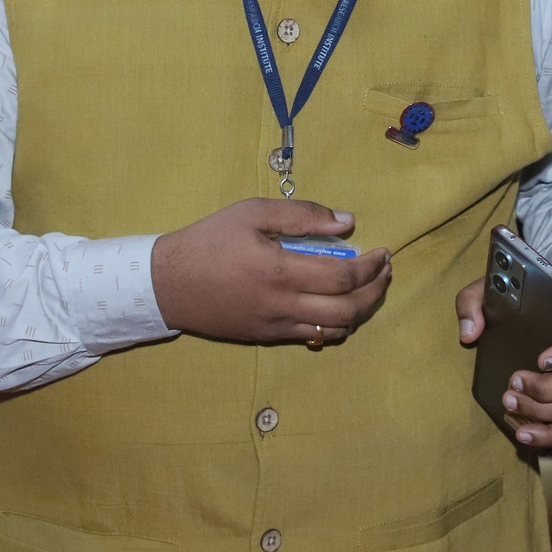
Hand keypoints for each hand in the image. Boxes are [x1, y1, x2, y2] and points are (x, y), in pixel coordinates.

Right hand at [151, 198, 389, 344]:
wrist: (166, 284)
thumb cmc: (209, 241)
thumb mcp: (251, 213)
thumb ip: (302, 216)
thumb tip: (347, 221)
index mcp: (280, 272)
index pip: (343, 276)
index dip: (372, 266)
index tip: (383, 252)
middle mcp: (282, 306)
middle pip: (348, 310)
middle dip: (376, 291)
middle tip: (385, 271)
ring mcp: (274, 327)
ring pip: (334, 330)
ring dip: (361, 311)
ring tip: (370, 288)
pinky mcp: (266, 338)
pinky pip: (311, 339)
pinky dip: (335, 325)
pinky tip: (340, 307)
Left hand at [455, 278, 551, 447]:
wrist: (543, 313)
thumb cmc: (520, 303)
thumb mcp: (492, 292)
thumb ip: (475, 302)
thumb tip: (469, 333)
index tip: (542, 360)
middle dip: (545, 390)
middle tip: (513, 382)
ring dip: (544, 414)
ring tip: (510, 406)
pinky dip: (550, 435)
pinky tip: (524, 434)